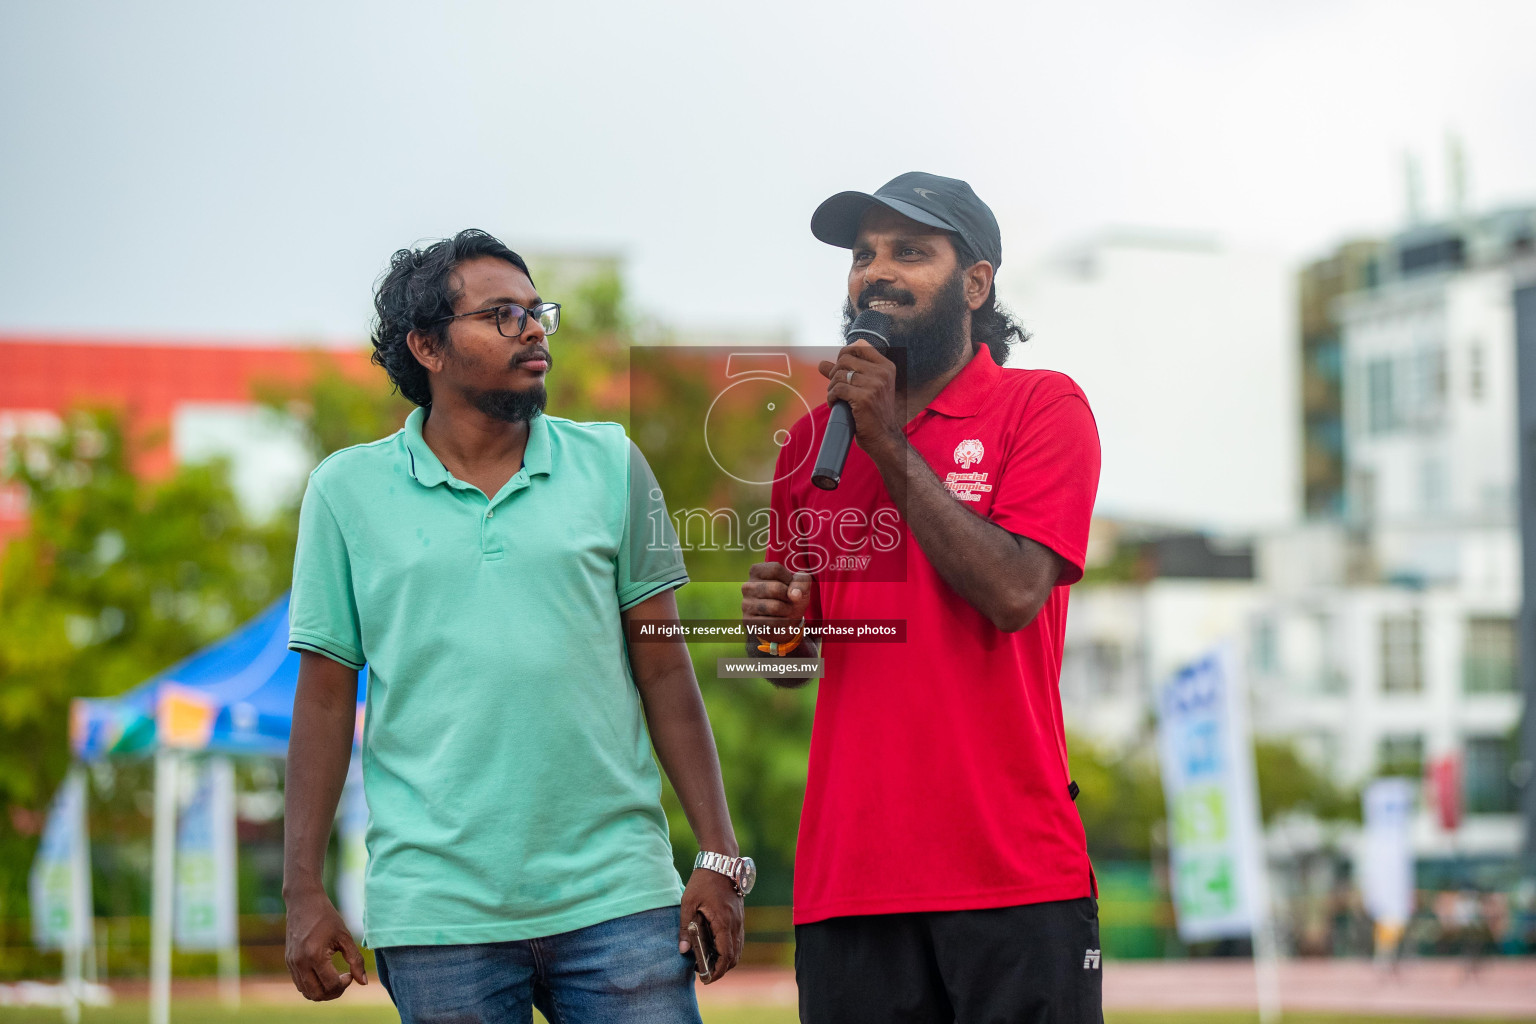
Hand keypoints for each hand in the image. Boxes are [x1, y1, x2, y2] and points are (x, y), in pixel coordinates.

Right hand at [284, 887, 366, 1000]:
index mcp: (315, 956)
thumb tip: (364, 982)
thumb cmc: (327, 917)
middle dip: (334, 993)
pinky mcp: (289, 962)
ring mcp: (292, 964)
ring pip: (307, 993)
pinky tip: (324, 973)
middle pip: (317, 995)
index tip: (350, 973)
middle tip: (343, 980)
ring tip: (334, 978)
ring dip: (322, 991)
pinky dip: (313, 986)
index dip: (345, 984)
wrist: (303, 902)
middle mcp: (300, 963)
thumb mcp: (345, 936)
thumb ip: (356, 960)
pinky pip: (300, 984)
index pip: (330, 985)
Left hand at [678, 867, 743, 982]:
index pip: (726, 956)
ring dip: (726, 960)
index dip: (718, 971)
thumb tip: (682, 950)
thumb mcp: (688, 902)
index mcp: (724, 922)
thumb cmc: (703, 881)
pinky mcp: (739, 916)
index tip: (706, 978)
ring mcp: (739, 920)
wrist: (721, 861)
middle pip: (734, 957)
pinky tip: (714, 947)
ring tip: (707, 962)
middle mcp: (735, 924)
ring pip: (738, 949)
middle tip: (704, 973)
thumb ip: (686, 927)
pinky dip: (729, 949)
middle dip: (722, 969)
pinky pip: (738, 939)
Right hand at [742, 562, 813, 643]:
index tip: (789, 585)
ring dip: (787, 611)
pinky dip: (782, 623)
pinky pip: (772, 622)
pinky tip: (780, 621)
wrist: (784, 623)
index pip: (775, 569)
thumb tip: (794, 595)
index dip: (789, 579)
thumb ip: (801, 582)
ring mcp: (746, 604)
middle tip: (789, 601)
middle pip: (776, 588)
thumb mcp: (800, 585)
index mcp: (756, 572)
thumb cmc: (790, 598)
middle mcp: (747, 586)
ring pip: (775, 607)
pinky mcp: (748, 621)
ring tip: (785, 611)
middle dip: (789, 597)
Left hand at [819, 339, 903, 462]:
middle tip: (835, 388)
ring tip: (836, 398)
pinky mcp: (864, 398)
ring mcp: (874, 385)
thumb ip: (845, 373)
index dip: (844, 354)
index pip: (860, 346)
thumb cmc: (873, 413)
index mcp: (886, 367)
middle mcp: (882, 373)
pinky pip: (837, 389)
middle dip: (834, 373)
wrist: (884, 437)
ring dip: (832, 388)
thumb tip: (821, 364)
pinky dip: (831, 397)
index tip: (840, 368)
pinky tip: (835, 404)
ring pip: (839, 375)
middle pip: (845, 359)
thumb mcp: (865, 388)